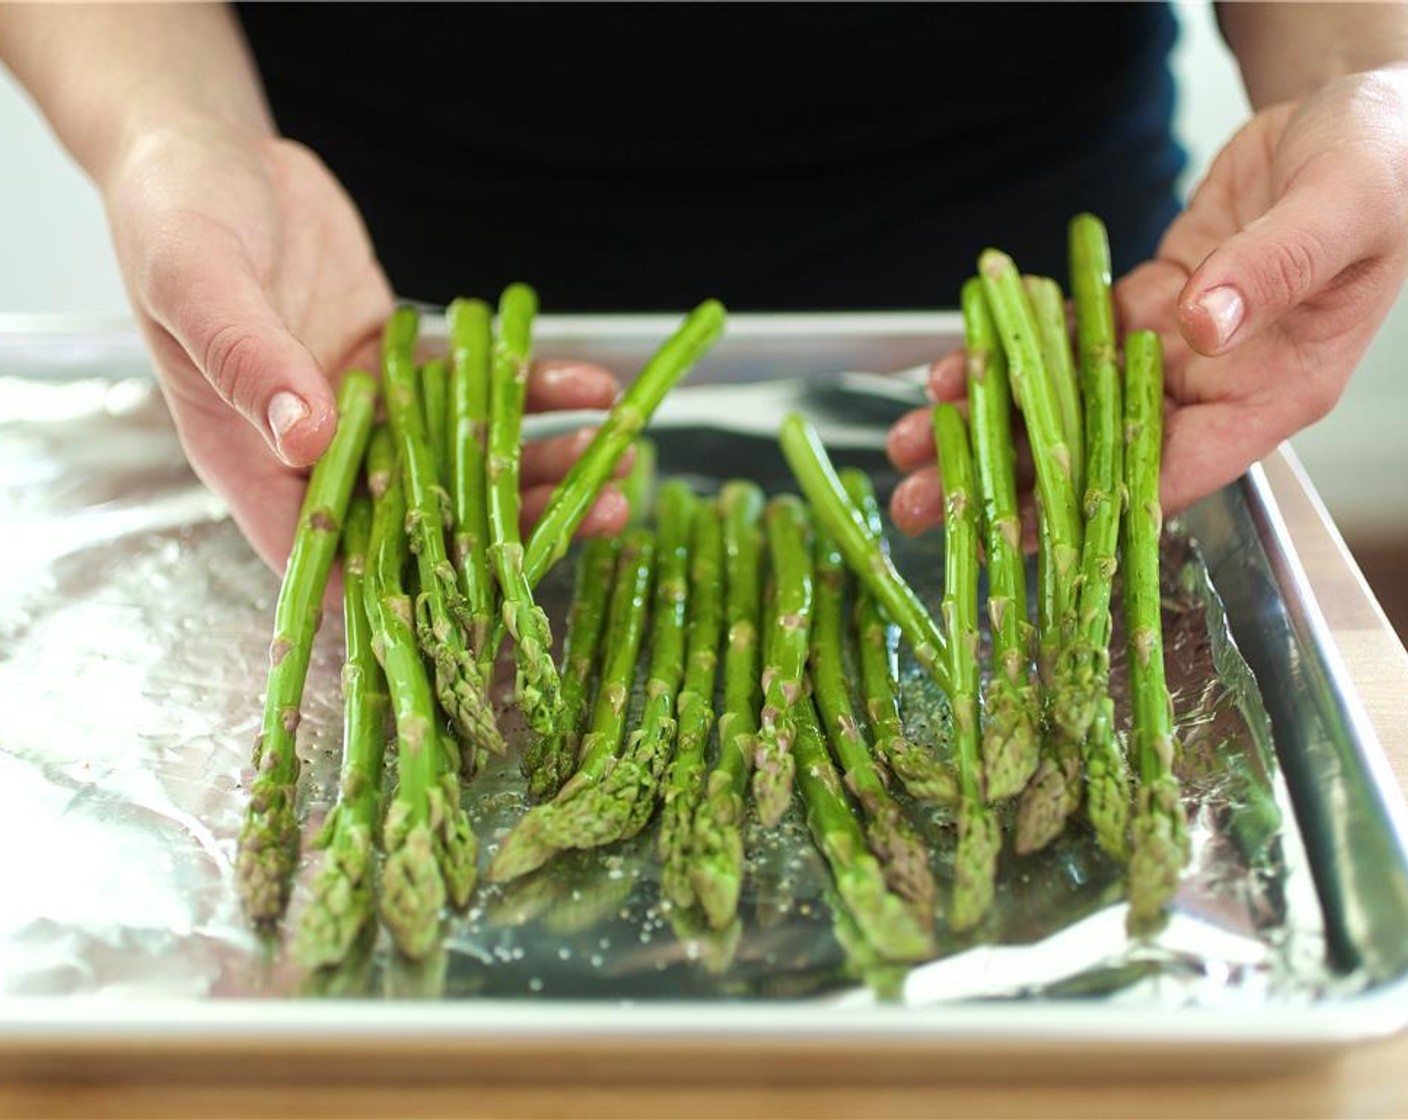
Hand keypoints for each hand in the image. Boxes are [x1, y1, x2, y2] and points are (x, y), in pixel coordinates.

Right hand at [101, 122, 625, 569]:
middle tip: (596, 510)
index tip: (486, 594)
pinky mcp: (402, 366)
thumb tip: (307, 436)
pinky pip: (475, 391)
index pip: (327, 559)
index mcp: (251, 459)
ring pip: (462, 462)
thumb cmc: (172, 215)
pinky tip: (592, 386)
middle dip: (511, 525)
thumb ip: (249, 359)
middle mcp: (316, 450)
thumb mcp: (197, 282)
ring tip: (614, 455)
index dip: (401, 593)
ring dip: (539, 462)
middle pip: (422, 521)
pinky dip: (532, 391)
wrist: (207, 149)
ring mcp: (367, 410)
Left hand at [886, 66, 1407, 532]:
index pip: (1176, 472)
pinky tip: (954, 366)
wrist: (1353, 120)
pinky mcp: (1145, 308)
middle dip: (1009, 479)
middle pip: (1100, 452)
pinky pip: (1067, 339)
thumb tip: (1203, 323)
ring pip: (1069, 401)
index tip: (1020, 534)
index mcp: (1274, 391)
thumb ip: (1275, 271)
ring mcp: (1175, 350)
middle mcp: (1216, 385)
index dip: (1094, 509)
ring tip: (911, 443)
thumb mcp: (1342, 210)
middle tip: (924, 504)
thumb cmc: (1381, 166)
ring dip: (990, 421)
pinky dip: (1012, 350)